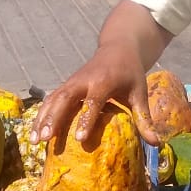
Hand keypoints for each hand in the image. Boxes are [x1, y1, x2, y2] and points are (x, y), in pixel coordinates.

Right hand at [35, 46, 159, 146]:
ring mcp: (72, 81)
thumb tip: (155, 144)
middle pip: (64, 98)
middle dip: (53, 118)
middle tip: (45, 139)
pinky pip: (50, 99)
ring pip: (53, 98)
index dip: (86, 120)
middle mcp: (84, 80)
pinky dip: (42, 114)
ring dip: (42, 119)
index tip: (79, 139)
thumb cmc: (130, 72)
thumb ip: (144, 118)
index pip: (93, 101)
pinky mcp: (66, 84)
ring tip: (35, 141)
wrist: (118, 47)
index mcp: (103, 81)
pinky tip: (35, 132)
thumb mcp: (140, 92)